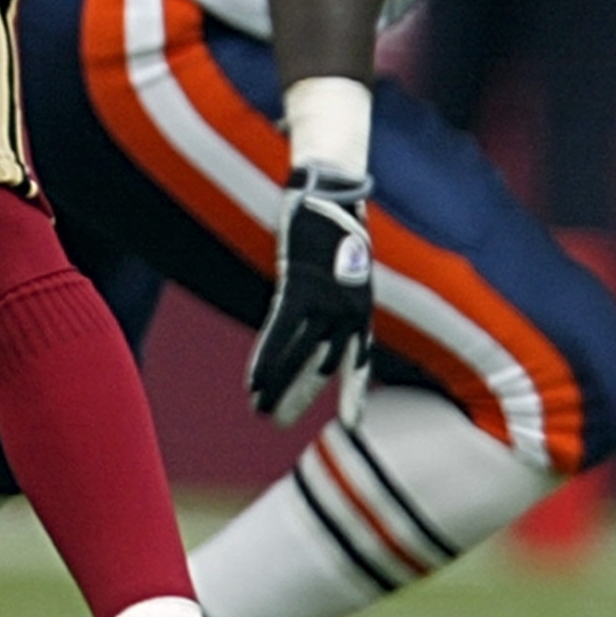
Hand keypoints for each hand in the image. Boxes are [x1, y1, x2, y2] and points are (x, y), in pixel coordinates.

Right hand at [246, 170, 373, 424]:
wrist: (331, 192)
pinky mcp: (301, 289)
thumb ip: (333, 294)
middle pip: (320, 367)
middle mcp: (349, 312)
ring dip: (276, 385)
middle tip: (276, 422)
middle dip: (297, 396)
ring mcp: (326, 302)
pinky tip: (254, 383)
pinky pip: (279, 334)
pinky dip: (265, 360)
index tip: (353, 424)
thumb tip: (319, 315)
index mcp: (361, 309)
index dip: (354, 394)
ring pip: (297, 356)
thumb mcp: (344, 262)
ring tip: (259, 409)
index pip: (358, 362)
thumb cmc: (335, 223)